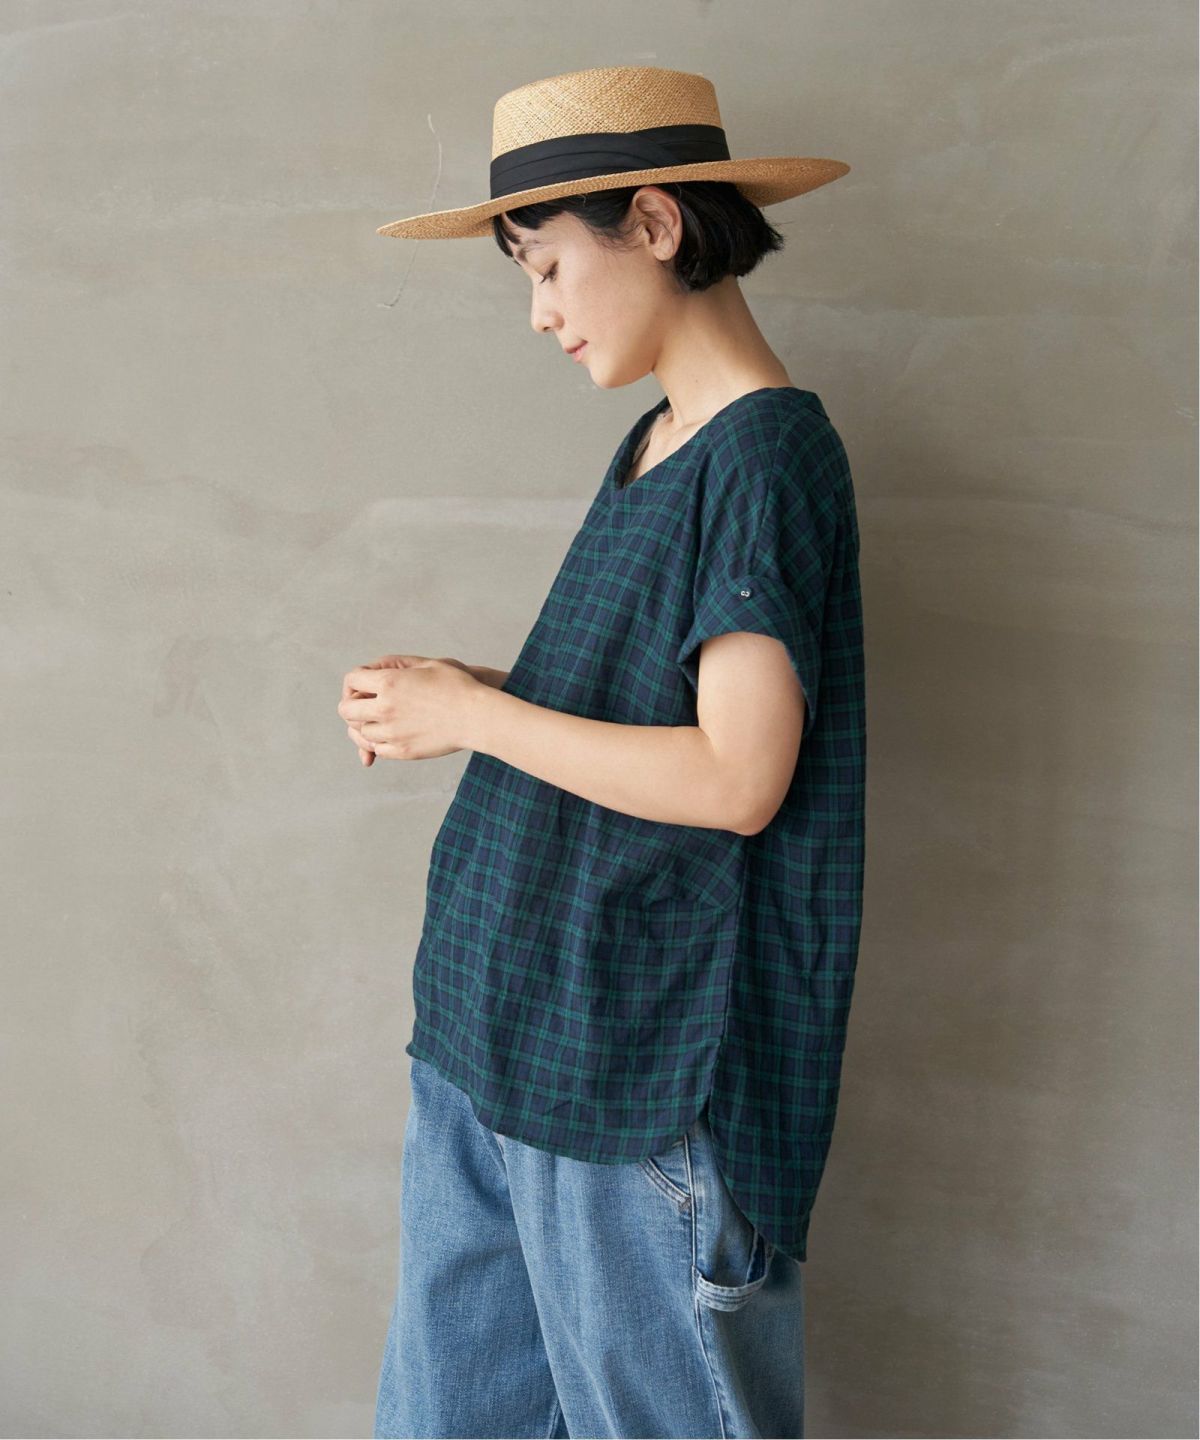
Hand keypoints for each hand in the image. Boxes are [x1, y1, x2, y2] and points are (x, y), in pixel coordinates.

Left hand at [339, 654, 480, 766]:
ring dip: (366, 725)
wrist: (478, 716)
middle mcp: (385, 709)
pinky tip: (388, 735)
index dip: (355, 681)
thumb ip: (396, 666)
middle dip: (353, 705)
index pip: (351, 680)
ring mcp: (392, 733)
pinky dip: (377, 743)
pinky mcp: (403, 751)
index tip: (365, 685)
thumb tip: (375, 672)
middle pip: (346, 710)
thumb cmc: (458, 686)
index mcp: (389, 683)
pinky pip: (377, 749)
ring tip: (379, 721)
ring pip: (360, 733)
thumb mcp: (427, 664)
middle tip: (365, 705)